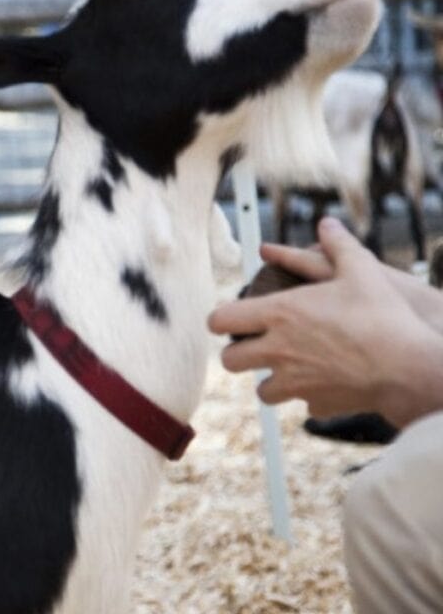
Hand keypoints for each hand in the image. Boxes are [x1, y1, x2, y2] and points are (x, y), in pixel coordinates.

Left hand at [208, 217, 442, 425]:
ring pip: (260, 391)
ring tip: (286, 370)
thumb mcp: (362, 270)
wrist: (408, 366)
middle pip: (230, 361)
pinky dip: (309, 397)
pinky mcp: (316, 403)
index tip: (228, 320)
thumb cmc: (383, 315)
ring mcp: (294, 381)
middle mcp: (278, 350)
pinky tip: (324, 385)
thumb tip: (328, 223)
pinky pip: (302, 404)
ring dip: (269, 381)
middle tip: (252, 347)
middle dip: (238, 354)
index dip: (220, 320)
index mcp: (278, 314)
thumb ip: (339, 244)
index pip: (220, 320)